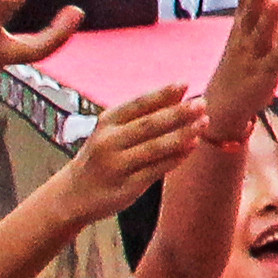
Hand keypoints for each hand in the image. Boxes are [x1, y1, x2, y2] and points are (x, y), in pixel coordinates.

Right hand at [50, 83, 201, 221]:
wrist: (75, 194)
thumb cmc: (103, 155)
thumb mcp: (114, 130)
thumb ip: (146, 113)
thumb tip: (180, 90)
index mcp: (107, 122)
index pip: (137, 104)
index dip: (162, 93)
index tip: (185, 83)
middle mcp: (109, 141)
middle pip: (148, 125)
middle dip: (177, 113)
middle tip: (202, 103)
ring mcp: (117, 165)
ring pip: (154, 148)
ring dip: (181, 135)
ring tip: (203, 123)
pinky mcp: (127, 187)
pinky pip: (156, 170)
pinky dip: (175, 157)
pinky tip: (192, 147)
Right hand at [202, 0, 277, 135]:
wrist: (221, 105)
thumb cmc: (244, 62)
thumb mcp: (259, 29)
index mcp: (243, 27)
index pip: (245, 3)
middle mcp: (246, 39)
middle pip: (251, 14)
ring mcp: (254, 58)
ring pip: (262, 36)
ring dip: (268, 18)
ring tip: (275, 1)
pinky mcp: (265, 76)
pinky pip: (274, 62)